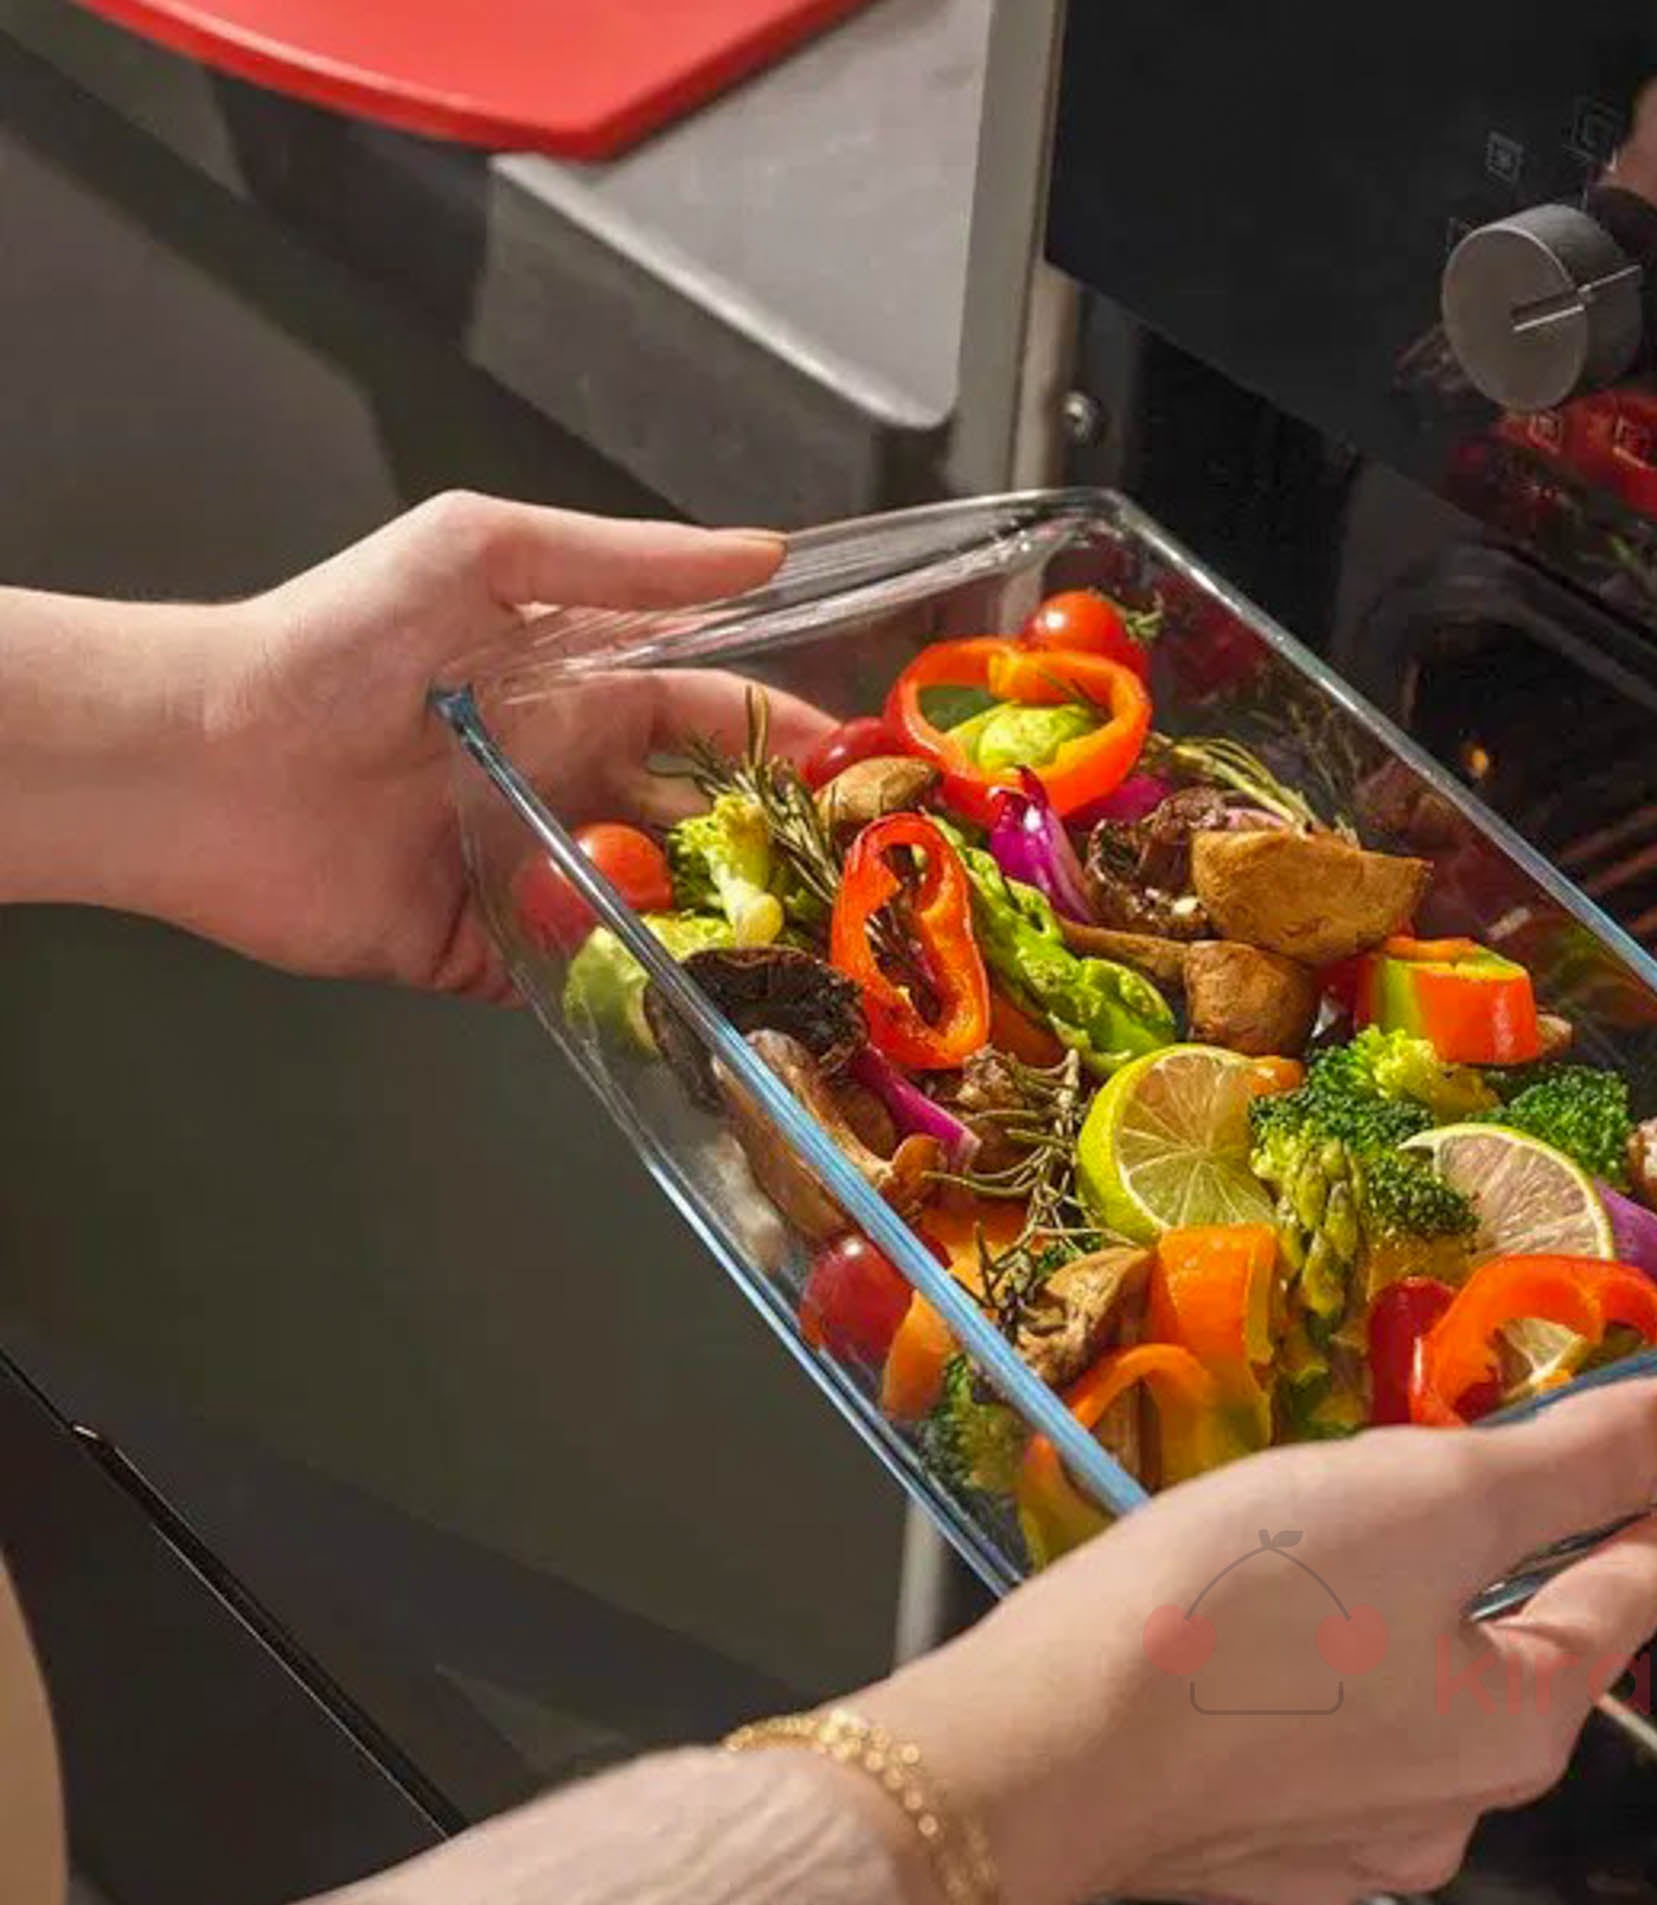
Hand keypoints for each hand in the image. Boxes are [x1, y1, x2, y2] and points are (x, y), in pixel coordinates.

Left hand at [0, 493, 832, 994]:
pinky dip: (619, 993)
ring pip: (653, 911)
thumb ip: (623, 562)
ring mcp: (529, 869)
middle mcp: (564, 781)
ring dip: (709, 931)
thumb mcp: (480, 554)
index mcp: (578, 689)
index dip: (787, 742)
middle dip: (767, 854)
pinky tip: (669, 1000)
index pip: (713, 718)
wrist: (200, 761)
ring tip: (774, 955)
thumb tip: (761, 550)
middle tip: (836, 887)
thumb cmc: (326, 644)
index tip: (855, 774)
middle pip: (699, 826)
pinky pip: (576, 980)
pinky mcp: (481, 947)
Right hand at [839, 1380, 1656, 1904]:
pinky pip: (1308, 1750)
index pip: (1626, 1598)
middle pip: (1514, 1658)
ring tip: (1323, 1559)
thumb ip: (1567, 1461)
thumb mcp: (1431, 1495)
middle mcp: (1450, 1805)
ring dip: (1391, 1634)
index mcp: (1516, 1719)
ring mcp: (1343, 1841)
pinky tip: (1247, 1647)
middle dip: (1501, 1579)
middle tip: (1468, 1498)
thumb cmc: (1241, 1611)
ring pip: (1404, 1708)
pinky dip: (1303, 1692)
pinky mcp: (1242, 1846)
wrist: (1045, 1749)